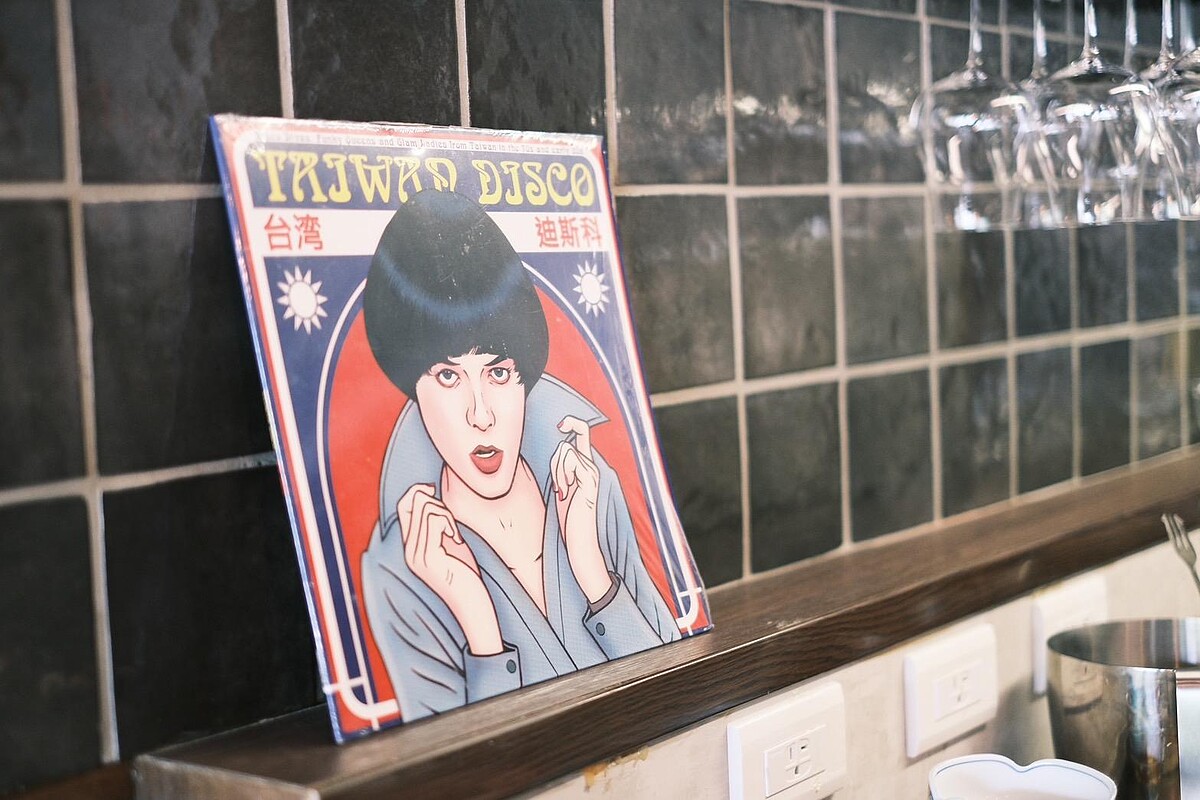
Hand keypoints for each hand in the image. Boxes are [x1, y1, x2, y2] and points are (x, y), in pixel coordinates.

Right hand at [397, 484, 502, 654]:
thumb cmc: (465, 576)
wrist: (472, 606)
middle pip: (414, 502)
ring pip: (426, 508)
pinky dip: (448, 522)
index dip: (418, 491)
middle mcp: (409, 550)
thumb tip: (434, 495)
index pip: (403, 506)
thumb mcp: (449, 545)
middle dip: (437, 503)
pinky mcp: (429, 558)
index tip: (437, 495)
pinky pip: (434, 520)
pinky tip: (456, 539)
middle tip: (451, 524)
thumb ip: (439, 525)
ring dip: (446, 514)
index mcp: (411, 547)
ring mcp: (417, 555)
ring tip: (454, 534)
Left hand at [550, 417, 610, 603]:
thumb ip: (562, 469)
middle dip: (556, 465)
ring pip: (566, 452)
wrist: (581, 542)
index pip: (583, 435)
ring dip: (557, 472)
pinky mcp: (589, 481)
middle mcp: (593, 467)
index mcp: (586, 468)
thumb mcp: (562, 488)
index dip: (574, 423)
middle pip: (567, 445)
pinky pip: (570, 461)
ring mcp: (592, 473)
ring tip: (563, 493)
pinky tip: (565, 494)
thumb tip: (559, 450)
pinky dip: (562, 476)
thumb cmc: (570, 519)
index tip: (561, 424)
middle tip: (559, 489)